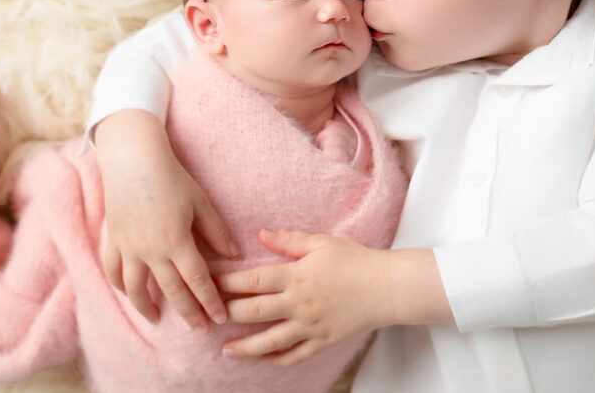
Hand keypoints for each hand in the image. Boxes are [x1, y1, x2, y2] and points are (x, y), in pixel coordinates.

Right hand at [94, 110, 238, 331]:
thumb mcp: (200, 201)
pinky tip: (130, 293)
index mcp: (176, 240)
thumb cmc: (170, 176)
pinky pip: (114, 271)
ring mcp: (129, 247)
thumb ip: (216, 230)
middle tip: (200, 329)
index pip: (197, 281)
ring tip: (158, 319)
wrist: (132, 159)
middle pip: (171, 290)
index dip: (210, 302)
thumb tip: (233, 255)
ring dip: (147, 308)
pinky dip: (121, 286)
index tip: (219, 318)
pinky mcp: (114, 240)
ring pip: (136, 288)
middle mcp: (151, 249)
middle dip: (188, 313)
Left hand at [216, 229, 394, 365]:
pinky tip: (262, 359)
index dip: (226, 282)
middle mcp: (299, 303)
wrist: (388, 287)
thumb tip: (260, 234)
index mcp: (296, 275)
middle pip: (254, 311)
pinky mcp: (323, 340)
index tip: (207, 282)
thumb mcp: (321, 243)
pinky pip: (295, 354)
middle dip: (227, 314)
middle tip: (206, 316)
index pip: (252, 280)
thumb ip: (288, 241)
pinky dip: (276, 359)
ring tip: (225, 351)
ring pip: (270, 341)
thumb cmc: (355, 260)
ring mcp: (310, 325)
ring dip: (245, 347)